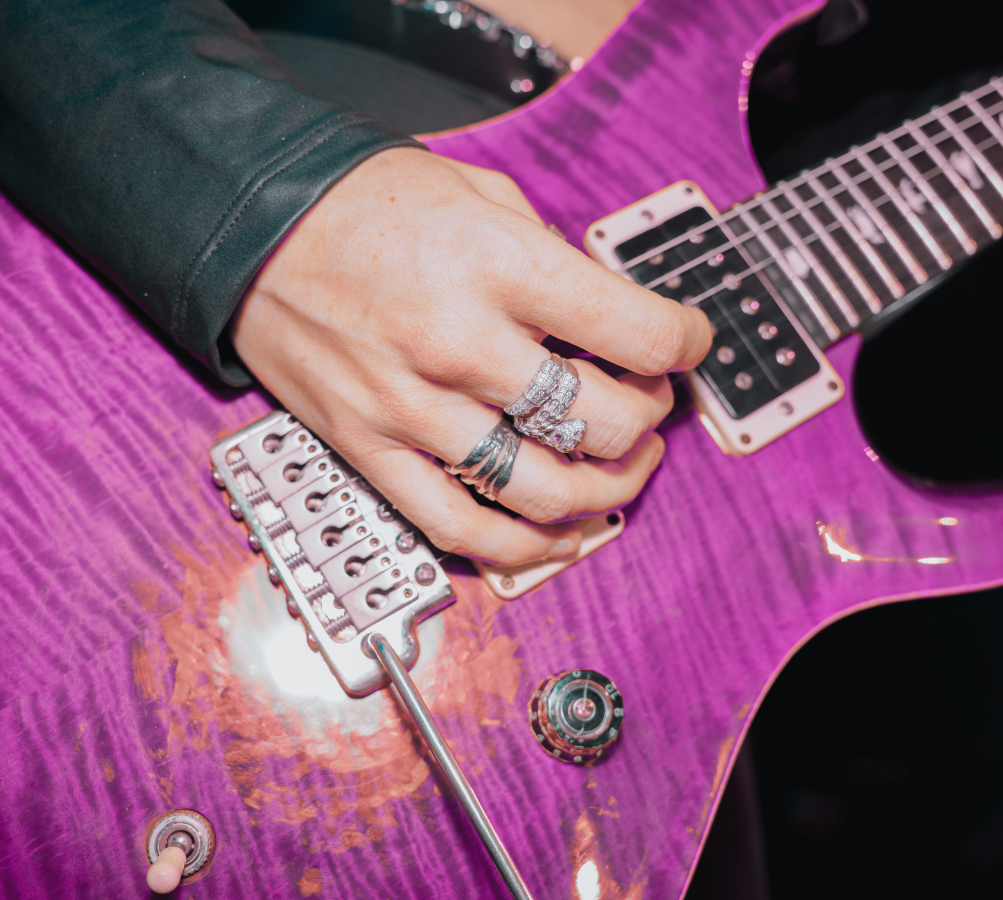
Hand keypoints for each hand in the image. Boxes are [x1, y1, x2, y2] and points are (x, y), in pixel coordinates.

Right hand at [232, 147, 711, 565]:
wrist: (249, 223)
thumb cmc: (364, 202)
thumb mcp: (479, 192)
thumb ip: (552, 255)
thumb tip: (609, 316)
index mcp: (497, 265)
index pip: (635, 330)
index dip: (685, 341)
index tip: (688, 342)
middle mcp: (459, 343)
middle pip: (603, 421)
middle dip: (652, 415)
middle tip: (651, 399)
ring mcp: (412, 408)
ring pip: (545, 489)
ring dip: (608, 488)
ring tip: (623, 466)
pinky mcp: (370, 450)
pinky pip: (459, 528)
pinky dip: (522, 546)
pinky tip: (558, 532)